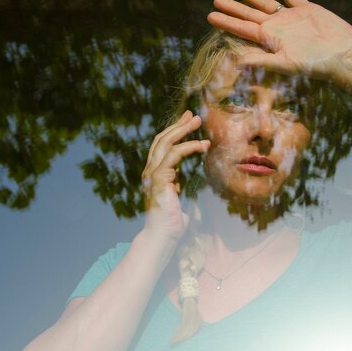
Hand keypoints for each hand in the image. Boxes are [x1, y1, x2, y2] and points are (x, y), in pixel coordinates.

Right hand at [141, 110, 209, 242]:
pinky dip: (188, 147)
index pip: (162, 146)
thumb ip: (173, 184)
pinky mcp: (159, 179)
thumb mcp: (173, 197)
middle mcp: (150, 170)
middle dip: (178, 125)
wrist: (162, 236)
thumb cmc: (170, 222)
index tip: (187, 121)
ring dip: (183, 130)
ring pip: (166, 143)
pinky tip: (201, 145)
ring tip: (198, 121)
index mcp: (153, 173)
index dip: (174, 131)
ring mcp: (152, 174)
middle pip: (162, 139)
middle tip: (194, 115)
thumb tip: (178, 177)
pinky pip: (174, 156)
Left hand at [207, 0, 351, 84]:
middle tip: (216, 0)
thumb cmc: (315, 64)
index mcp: (269, 39)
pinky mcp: (308, 10)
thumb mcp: (285, 64)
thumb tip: (237, 62)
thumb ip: (261, 61)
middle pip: (249, 15)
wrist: (343, 56)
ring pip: (267, 4)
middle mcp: (278, 27)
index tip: (210, 16)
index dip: (226, 22)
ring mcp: (292, 18)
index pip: (242, 29)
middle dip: (233, 8)